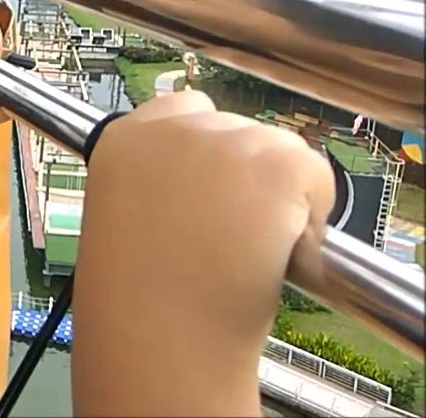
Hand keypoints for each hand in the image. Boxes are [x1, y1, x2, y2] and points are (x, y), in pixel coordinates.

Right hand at [78, 91, 334, 348]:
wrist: (157, 330)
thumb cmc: (136, 294)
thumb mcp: (122, 217)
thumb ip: (155, 180)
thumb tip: (211, 182)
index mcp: (122, 138)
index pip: (185, 108)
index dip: (206, 150)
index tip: (209, 188)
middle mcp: (172, 128)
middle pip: (236, 129)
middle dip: (243, 175)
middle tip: (225, 232)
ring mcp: (225, 142)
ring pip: (278, 150)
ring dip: (276, 193)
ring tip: (243, 246)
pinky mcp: (275, 164)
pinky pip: (315, 175)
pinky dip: (310, 211)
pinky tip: (274, 245)